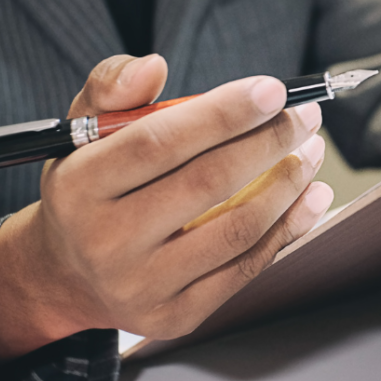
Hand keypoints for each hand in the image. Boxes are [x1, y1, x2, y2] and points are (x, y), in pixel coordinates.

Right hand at [0, 55, 333, 363]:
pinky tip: (311, 197)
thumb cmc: (89, 190)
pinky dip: (289, 228)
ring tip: (311, 152)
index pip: (159, 142)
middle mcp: (106, 241)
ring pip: (238, 229)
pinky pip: (248, 267)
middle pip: (208, 183)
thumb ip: (113, 88)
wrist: (69, 276)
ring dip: (289, 185)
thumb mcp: (81, 131)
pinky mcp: (177, 315)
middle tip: (304, 115)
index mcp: (79, 187)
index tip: (273, 90)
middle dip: (270, 142)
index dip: (223, 113)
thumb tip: (154, 66)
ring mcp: (143, 285)